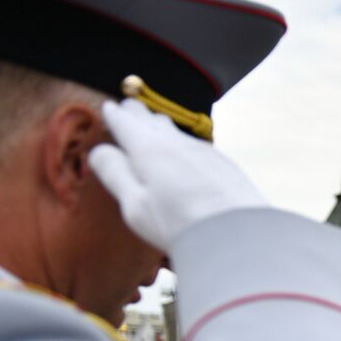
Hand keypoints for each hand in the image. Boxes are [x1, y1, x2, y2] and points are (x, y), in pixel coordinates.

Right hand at [88, 100, 267, 250]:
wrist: (241, 234)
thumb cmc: (180, 225)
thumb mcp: (136, 205)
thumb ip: (116, 174)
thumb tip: (99, 151)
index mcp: (149, 149)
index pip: (127, 123)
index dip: (115, 115)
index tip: (109, 107)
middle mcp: (178, 144)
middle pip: (153, 121)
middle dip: (138, 113)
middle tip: (129, 106)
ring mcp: (206, 152)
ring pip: (178, 132)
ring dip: (162, 125)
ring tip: (155, 122)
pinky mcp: (226, 166)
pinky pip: (198, 146)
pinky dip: (184, 142)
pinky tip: (188, 150)